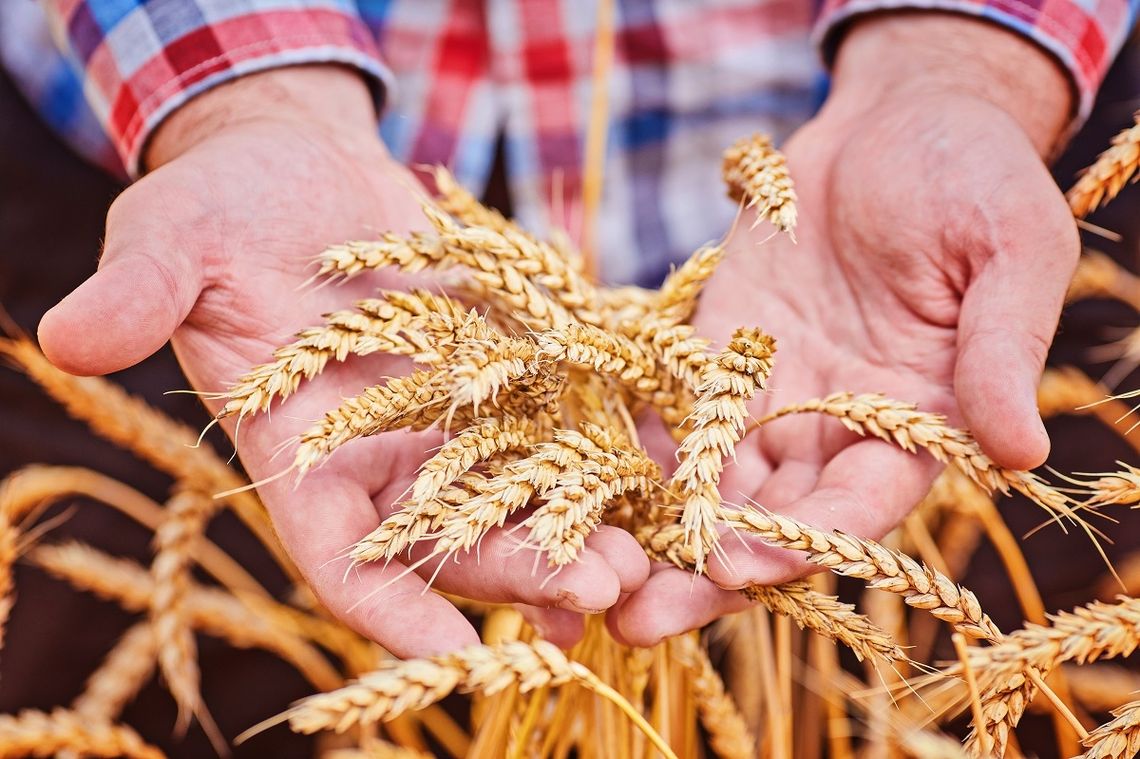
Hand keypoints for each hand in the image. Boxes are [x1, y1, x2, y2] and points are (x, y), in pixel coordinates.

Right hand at [38, 66, 645, 655]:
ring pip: (519, 490)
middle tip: (597, 594)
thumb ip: (140, 293)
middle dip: (519, 571)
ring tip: (647, 553)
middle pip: (452, 537)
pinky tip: (661, 467)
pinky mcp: (502, 365)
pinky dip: (605, 441)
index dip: (389, 608)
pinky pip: (558, 414)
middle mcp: (382, 452)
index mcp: (298, 454)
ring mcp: (450, 414)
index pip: (339, 555)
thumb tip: (65, 337)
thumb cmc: (220, 208)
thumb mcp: (171, 241)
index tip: (448, 653)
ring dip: (580, 525)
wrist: (298, 166)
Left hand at [610, 14, 1079, 644]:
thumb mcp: (1011, 250)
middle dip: (706, 571)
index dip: (806, 540)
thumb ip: (1003, 347)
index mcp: (915, 423)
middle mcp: (834, 426)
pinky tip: (569, 487)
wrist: (901, 119)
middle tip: (635, 621)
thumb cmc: (976, 177)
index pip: (859, 507)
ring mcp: (770, 392)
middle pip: (769, 519)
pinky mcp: (714, 351)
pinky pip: (670, 411)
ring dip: (652, 532)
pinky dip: (627, 450)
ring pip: (709, 483)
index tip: (744, 563)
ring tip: (585, 576)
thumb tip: (1020, 452)